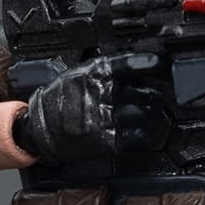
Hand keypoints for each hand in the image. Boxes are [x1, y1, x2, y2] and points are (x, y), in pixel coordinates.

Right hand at [17, 55, 167, 164]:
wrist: (41, 128)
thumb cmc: (59, 98)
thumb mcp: (79, 72)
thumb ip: (106, 69)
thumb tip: (135, 64)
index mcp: (98, 73)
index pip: (135, 64)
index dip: (154, 63)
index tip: (164, 64)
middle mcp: (106, 94)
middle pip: (148, 93)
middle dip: (154, 94)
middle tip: (153, 95)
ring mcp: (109, 118)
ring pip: (148, 115)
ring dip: (152, 114)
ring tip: (149, 113)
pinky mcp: (109, 140)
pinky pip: (140, 136)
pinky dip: (145, 133)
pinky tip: (141, 129)